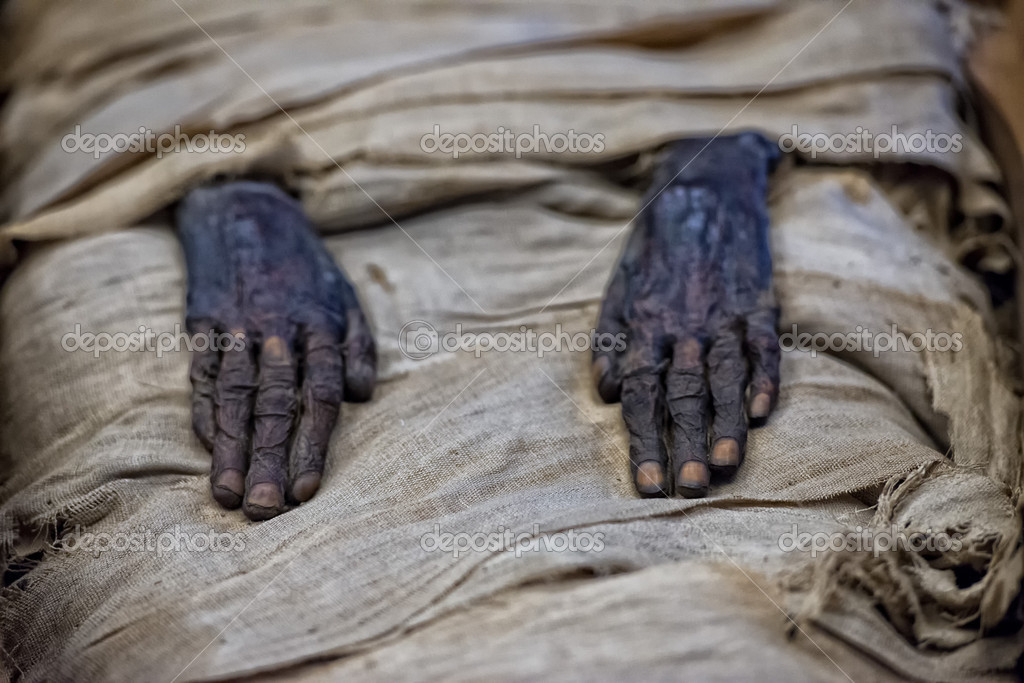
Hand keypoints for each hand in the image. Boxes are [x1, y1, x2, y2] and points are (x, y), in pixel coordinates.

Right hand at [176, 181, 375, 519]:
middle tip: (265, 512)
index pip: (318, 394)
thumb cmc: (306, 268)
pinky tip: (210, 451)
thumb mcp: (346, 296)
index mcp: (320, 325)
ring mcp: (236, 326)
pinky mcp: (203, 323)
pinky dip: (206, 413)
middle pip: (274, 403)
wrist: (245, 210)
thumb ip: (359, 346)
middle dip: (270, 459)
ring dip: (231, 449)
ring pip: (235, 396)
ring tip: (228, 496)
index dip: (312, 444)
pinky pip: (204, 375)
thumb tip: (361, 396)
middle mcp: (278, 329)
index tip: (306, 491)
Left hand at [592, 133, 779, 497]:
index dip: (642, 441)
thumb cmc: (655, 250)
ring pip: (724, 377)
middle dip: (683, 444)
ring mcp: (722, 314)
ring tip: (726, 466)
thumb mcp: (619, 288)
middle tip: (686, 489)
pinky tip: (764, 412)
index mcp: (644, 327)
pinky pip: (764, 344)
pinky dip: (765, 377)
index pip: (640, 395)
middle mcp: (682, 326)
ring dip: (725, 423)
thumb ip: (611, 340)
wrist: (703, 188)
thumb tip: (607, 392)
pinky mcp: (758, 300)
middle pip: (681, 394)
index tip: (647, 485)